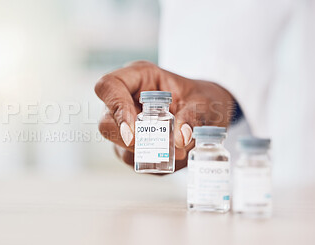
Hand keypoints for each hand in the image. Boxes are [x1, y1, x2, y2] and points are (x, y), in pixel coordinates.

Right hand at [95, 61, 233, 170]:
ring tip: (178, 151)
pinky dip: (153, 160)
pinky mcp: (130, 145)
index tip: (132, 131)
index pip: (108, 86)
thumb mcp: (204, 103)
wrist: (208, 116)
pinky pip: (132, 159)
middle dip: (131, 140)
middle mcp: (125, 99)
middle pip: (106, 122)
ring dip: (146, 153)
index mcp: (138, 77)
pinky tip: (172, 155)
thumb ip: (193, 117)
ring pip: (118, 144)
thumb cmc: (202, 100)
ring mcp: (124, 124)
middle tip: (161, 146)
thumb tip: (181, 138)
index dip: (115, 107)